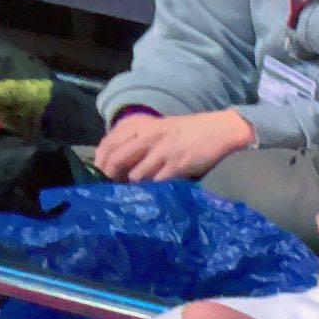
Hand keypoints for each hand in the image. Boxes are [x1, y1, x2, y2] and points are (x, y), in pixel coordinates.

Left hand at [93, 108, 254, 182]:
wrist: (219, 130)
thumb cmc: (189, 131)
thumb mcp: (159, 128)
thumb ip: (139, 140)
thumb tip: (119, 162)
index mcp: (142, 126)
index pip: (109, 143)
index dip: (100, 161)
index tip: (99, 174)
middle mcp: (148, 137)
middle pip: (117, 159)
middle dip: (111, 176)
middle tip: (111, 188)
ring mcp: (162, 151)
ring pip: (135, 174)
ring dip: (133, 186)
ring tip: (134, 192)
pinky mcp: (177, 165)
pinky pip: (157, 182)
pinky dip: (153, 189)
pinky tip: (155, 193)